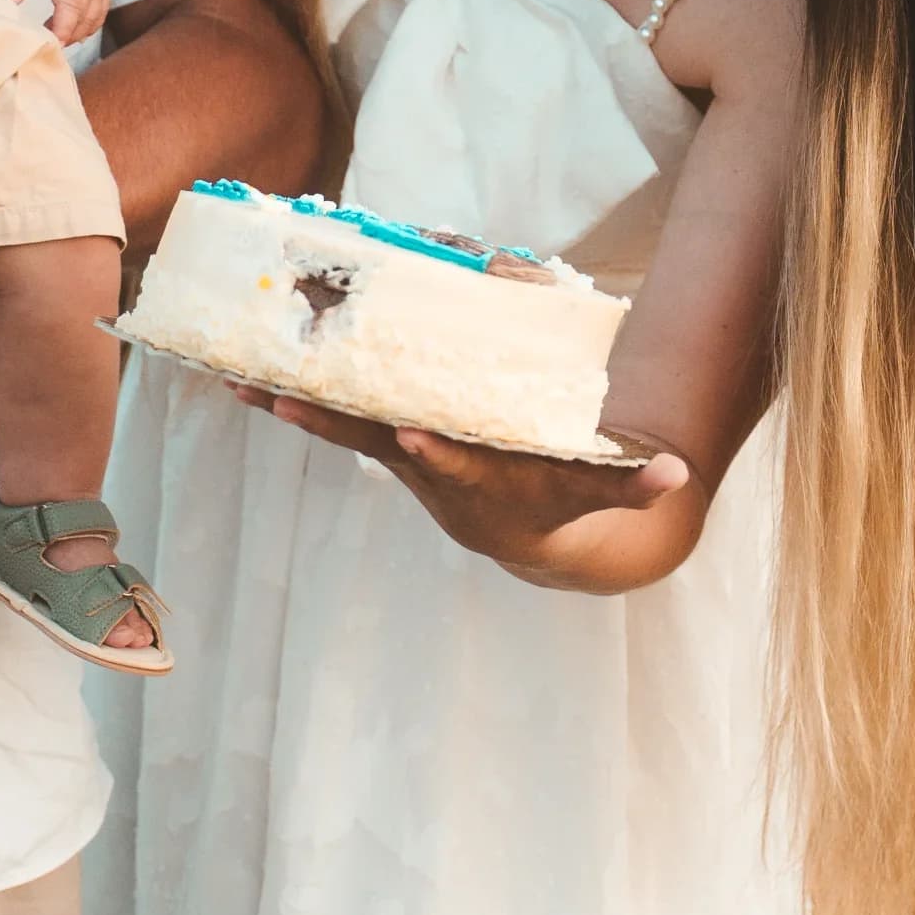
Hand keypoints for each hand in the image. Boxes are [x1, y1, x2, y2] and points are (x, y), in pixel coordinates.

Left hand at [1, 0, 111, 46]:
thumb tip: (5, 5)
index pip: (70, 13)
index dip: (60, 33)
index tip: (46, 45)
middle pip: (84, 21)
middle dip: (66, 37)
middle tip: (45, 44)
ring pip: (96, 18)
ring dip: (79, 32)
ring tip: (58, 37)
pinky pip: (103, 8)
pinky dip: (90, 22)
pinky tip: (74, 26)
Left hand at [230, 386, 694, 588]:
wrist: (523, 537)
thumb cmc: (564, 495)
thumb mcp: (601, 488)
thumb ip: (637, 481)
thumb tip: (677, 472)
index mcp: (483, 473)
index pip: (457, 463)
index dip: (434, 454)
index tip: (410, 437)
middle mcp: (431, 466)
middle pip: (374, 440)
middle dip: (329, 422)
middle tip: (280, 400)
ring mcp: (402, 454)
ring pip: (341, 425)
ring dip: (291, 404)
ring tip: (237, 382)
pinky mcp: (385, 440)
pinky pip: (335, 414)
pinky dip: (295, 397)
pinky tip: (243, 378)